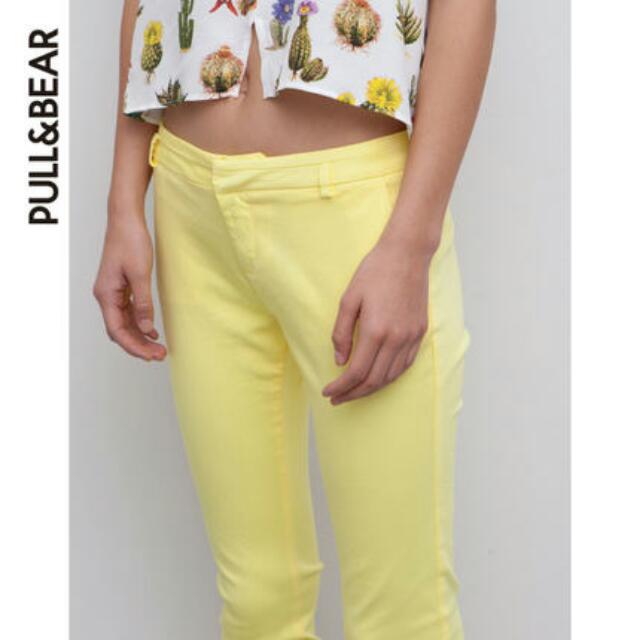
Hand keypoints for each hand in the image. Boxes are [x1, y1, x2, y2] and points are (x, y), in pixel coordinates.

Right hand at [93, 215, 165, 361]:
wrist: (126, 219)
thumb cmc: (131, 241)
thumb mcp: (140, 274)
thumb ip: (143, 303)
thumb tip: (146, 328)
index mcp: (106, 295)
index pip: (117, 331)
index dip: (134, 346)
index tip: (152, 356)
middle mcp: (106, 296)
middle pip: (120, 331)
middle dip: (139, 345)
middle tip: (160, 355)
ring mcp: (112, 292)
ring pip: (124, 323)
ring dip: (140, 336)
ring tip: (159, 348)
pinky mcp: (120, 287)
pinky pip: (128, 312)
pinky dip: (139, 323)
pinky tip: (152, 331)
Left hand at [322, 238, 431, 404]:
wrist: (407, 254)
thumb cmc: (374, 272)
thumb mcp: (348, 299)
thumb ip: (341, 333)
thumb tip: (340, 361)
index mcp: (375, 330)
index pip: (356, 372)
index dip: (341, 387)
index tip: (328, 392)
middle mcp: (396, 339)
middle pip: (374, 380)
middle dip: (353, 394)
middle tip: (337, 399)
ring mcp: (411, 337)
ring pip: (391, 376)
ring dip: (371, 389)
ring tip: (354, 392)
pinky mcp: (420, 333)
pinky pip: (405, 365)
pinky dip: (390, 377)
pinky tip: (378, 378)